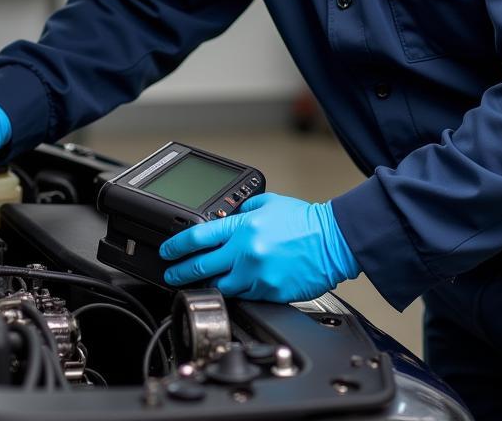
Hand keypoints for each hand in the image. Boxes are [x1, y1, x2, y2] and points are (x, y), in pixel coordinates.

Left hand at [159, 192, 359, 301]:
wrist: (333, 241)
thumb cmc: (305, 222)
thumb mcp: (269, 204)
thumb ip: (244, 211)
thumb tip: (229, 217)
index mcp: (243, 228)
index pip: (198, 237)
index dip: (177, 245)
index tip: (167, 251)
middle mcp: (246, 254)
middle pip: (201, 267)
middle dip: (180, 272)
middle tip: (171, 275)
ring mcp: (257, 277)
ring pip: (221, 287)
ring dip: (208, 285)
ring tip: (198, 285)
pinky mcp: (270, 293)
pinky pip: (245, 296)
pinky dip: (236, 292)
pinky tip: (232, 288)